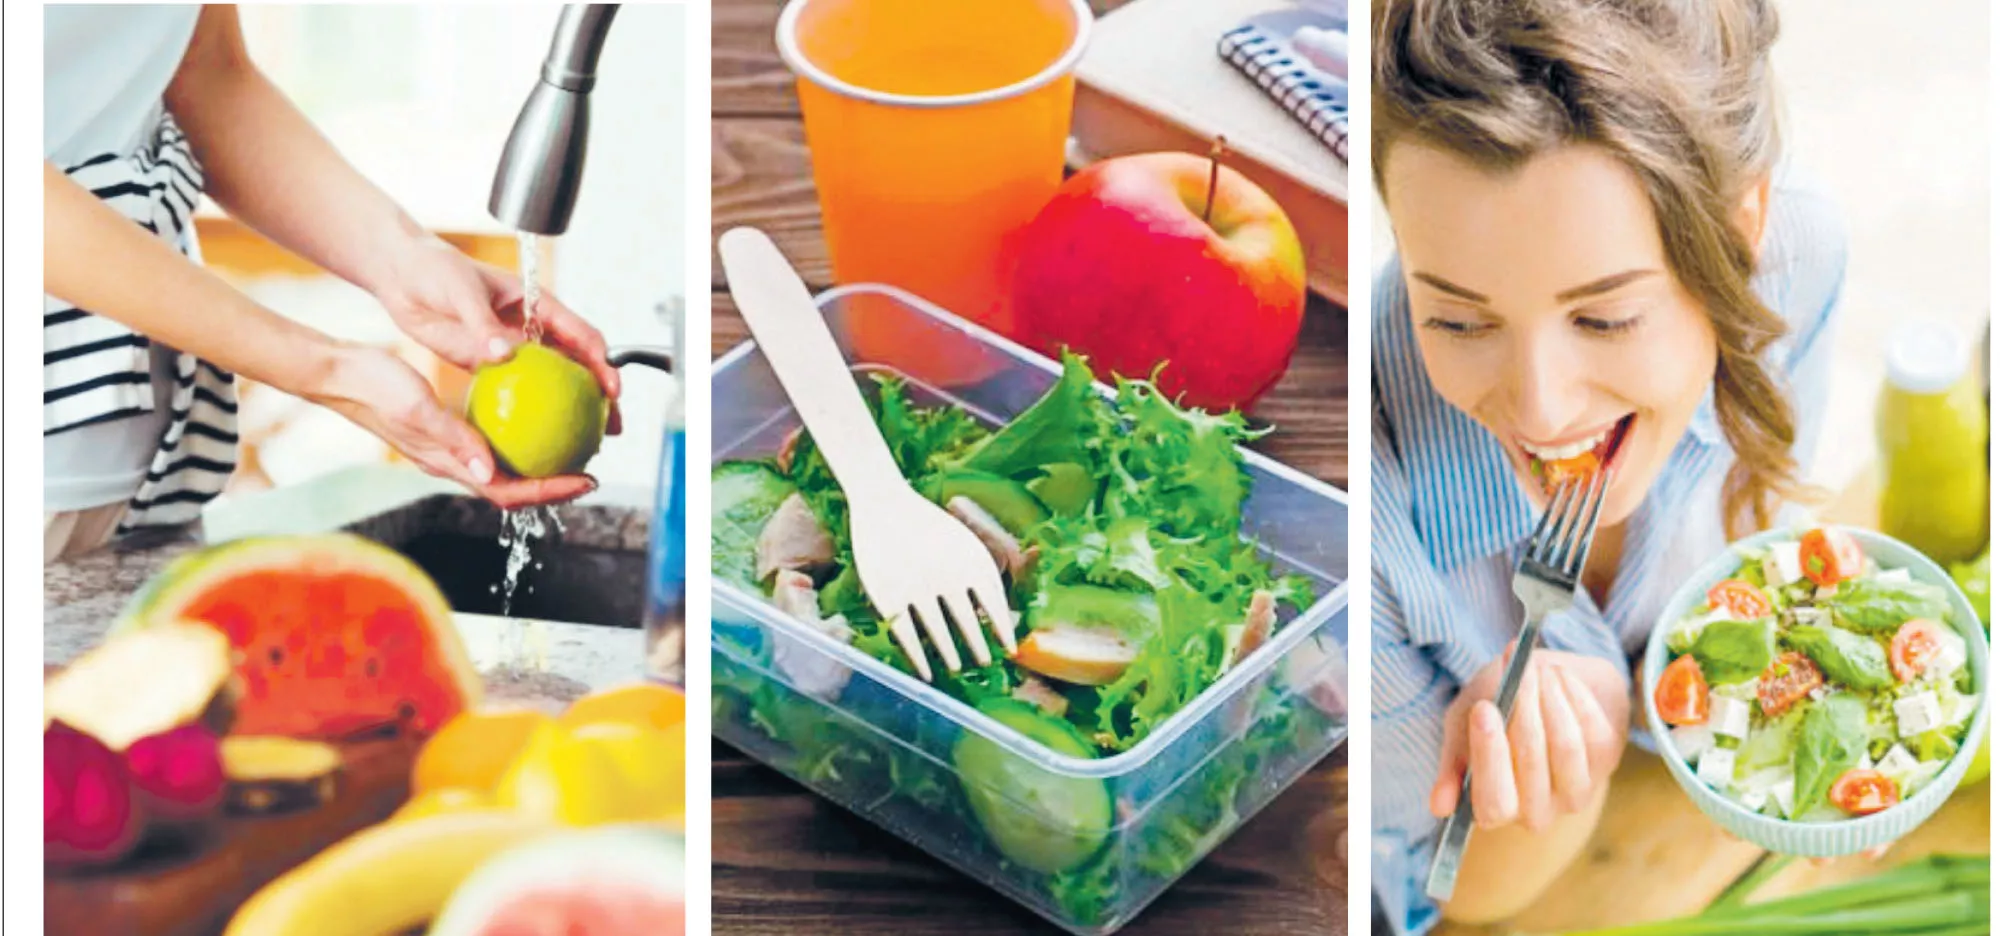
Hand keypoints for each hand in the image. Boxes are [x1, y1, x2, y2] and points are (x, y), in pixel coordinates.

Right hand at [310, 344, 595, 507]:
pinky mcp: (447, 430)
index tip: (586, 481)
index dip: (550, 492)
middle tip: (590, 469)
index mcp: (447, 464)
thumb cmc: (374, 386)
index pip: (508, 492)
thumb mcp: (417, 408)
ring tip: (573, 446)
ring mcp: (449, 448)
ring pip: (505, 466)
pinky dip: (520, 434)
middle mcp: (452, 463)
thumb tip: (489, 473)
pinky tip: (538, 412)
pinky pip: (492, 439)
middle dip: (554, 485)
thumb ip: (454, 439)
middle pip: (514, 487)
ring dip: (540, 463)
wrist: (341, 372)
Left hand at [370, 234, 622, 433]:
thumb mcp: (462, 293)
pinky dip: (528, 413)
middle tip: (610, 428)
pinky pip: (515, 391)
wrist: (402, 275)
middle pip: (578, 366)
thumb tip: (505, 354)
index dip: (604, 363)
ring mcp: (512, 347)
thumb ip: (483, 324)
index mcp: (537, 304)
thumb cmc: (436, 271)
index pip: (583, 336)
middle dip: (599, 397)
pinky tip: (530, 440)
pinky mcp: (487, 362)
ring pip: (552, 383)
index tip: (612, 390)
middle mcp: (531, 327)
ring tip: (583, 444)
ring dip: (569, 411)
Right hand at [1431, 649, 1628, 830]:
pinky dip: (1574, 696)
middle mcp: (1537, 812)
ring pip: (1566, 747)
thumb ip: (1454, 762)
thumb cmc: (1494, 710)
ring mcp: (1575, 792)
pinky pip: (1593, 730)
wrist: (1540, 688)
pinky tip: (1559, 676)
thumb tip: (1439, 807)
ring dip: (1550, 699)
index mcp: (1495, 809)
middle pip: (1531, 764)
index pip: (1494, 802)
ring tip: (1537, 668)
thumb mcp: (1462, 729)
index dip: (1490, 755)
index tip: (1484, 708)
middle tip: (1518, 672)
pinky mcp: (1606, 764)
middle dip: (1523, 710)